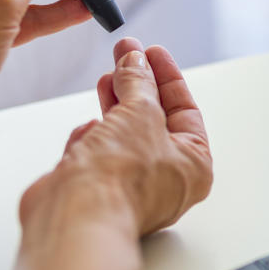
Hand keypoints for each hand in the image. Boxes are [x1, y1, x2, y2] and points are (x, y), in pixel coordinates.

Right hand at [20, 39, 213, 243]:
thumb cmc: (119, 181)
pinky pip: (97, 156)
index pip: (185, 110)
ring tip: (105, 80)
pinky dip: (92, 139)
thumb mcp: (140, 113)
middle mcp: (165, 180)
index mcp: (193, 166)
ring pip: (124, 136)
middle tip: (125, 57)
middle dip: (137, 86)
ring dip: (114, 107)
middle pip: (154, 120)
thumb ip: (138, 83)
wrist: (75, 217)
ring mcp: (129, 187)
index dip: (166, 76)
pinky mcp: (96, 191)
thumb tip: (135, 63)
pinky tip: (87, 131)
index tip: (151, 52)